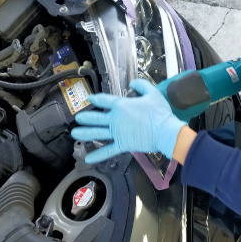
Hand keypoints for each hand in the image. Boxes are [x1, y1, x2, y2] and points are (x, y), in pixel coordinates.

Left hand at [71, 79, 187, 163]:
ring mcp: (117, 133)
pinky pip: (108, 151)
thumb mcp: (152, 93)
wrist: (165, 132)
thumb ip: (141, 85)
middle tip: (78, 118)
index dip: (96, 98)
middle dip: (86, 117)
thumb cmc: (159, 112)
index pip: (105, 100)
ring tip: (75, 133)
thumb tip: (132, 83)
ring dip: (85, 133)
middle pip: (96, 117)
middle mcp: (115, 119)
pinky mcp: (122, 145)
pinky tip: (87, 158)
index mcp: (121, 105)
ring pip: (97, 133)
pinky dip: (98, 155)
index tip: (90, 98)